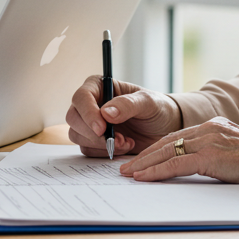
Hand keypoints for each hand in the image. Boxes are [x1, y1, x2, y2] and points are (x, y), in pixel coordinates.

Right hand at [65, 75, 181, 156]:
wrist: (165, 129)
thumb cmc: (157, 109)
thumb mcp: (148, 103)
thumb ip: (128, 105)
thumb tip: (106, 113)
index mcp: (98, 86)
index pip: (81, 97)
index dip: (88, 113)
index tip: (102, 128)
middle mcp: (90, 104)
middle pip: (73, 118)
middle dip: (92, 133)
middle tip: (117, 140)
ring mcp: (90, 123)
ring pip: (77, 135)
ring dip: (101, 144)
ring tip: (126, 142)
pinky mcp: (94, 140)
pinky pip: (88, 149)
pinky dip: (105, 152)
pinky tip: (124, 146)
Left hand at [120, 117, 238, 189]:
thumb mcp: (234, 152)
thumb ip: (215, 154)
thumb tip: (198, 167)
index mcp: (212, 126)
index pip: (176, 137)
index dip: (156, 148)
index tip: (141, 158)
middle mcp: (207, 129)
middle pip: (166, 142)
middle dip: (144, 155)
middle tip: (127, 166)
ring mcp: (208, 140)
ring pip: (166, 151)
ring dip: (145, 163)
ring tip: (129, 173)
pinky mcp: (210, 156)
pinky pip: (176, 164)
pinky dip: (157, 171)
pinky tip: (144, 178)